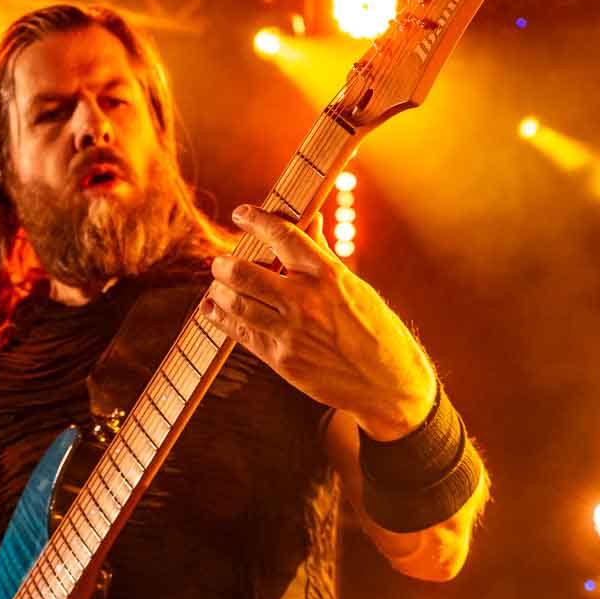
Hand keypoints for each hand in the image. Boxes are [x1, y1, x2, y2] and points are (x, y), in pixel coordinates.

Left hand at [203, 205, 435, 437]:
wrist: (386, 383)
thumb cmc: (374, 330)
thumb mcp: (353, 287)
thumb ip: (322, 254)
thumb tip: (311, 217)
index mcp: (328, 274)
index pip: (283, 235)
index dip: (256, 221)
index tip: (241, 215)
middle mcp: (306, 300)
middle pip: (246, 272)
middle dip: (225, 265)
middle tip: (220, 264)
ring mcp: (292, 331)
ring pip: (237, 303)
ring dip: (220, 292)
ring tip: (218, 287)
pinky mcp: (282, 359)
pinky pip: (242, 334)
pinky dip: (221, 319)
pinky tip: (212, 310)